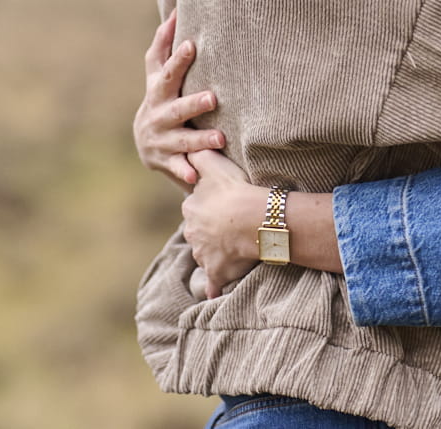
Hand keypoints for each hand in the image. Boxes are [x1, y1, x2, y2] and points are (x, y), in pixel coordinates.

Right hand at [134, 13, 225, 186]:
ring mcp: (160, 140)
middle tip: (213, 98)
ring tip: (220, 139)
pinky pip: (176, 169)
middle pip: (175, 108)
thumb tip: (175, 10)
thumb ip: (164, 46)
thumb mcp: (157, 75)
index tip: (192, 44)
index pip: (165, 72)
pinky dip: (184, 172)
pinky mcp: (165, 162)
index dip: (177, 58)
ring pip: (181, 140)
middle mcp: (157, 115)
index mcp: (158, 91)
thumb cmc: (160, 99)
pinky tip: (195, 178)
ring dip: (199, 140)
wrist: (146, 144)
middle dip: (193, 103)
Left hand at [181, 150, 265, 297]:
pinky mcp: (216, 272)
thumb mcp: (213, 164)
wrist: (251, 219)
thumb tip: (189, 150)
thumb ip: (199, 156)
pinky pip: (214, 283)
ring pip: (207, 255)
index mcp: (191, 210)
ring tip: (236, 249)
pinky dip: (214, 287)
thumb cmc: (235, 190)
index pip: (196, 210)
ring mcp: (204, 255)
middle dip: (211, 233)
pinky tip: (216, 291)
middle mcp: (192, 234)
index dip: (211, 208)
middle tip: (232, 228)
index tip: (225, 207)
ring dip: (217, 254)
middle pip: (200, 234)